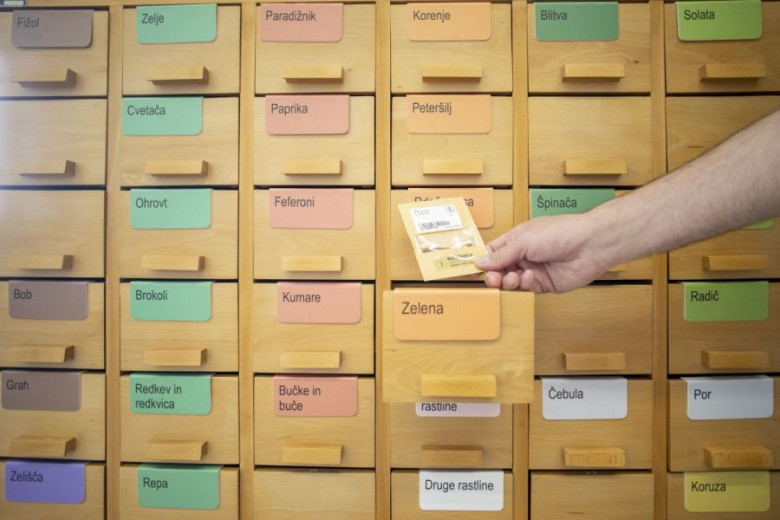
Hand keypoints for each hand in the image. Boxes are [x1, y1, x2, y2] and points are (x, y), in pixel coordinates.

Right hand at [475, 214, 612, 292]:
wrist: (590, 245)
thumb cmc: (561, 232)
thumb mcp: (525, 240)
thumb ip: (502, 254)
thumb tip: (480, 262)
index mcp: (517, 239)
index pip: (493, 252)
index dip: (482, 261)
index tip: (471, 269)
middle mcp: (524, 255)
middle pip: (499, 270)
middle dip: (493, 275)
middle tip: (493, 279)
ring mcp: (534, 270)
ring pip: (511, 282)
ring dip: (509, 281)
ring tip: (513, 277)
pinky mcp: (544, 285)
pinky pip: (527, 288)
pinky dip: (525, 284)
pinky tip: (531, 277)